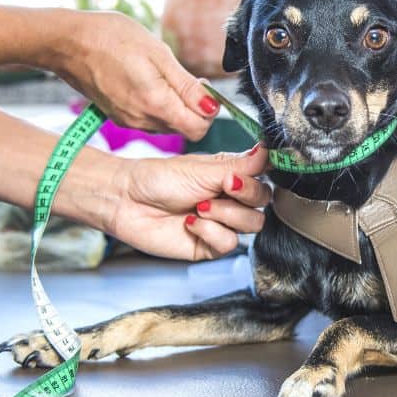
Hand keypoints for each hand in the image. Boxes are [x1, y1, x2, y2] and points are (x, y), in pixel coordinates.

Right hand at [43, 10, 220, 138]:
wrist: (67, 42)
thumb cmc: (111, 38)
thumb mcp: (158, 54)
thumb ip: (187, 86)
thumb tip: (212, 107)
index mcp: (155, 105)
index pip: (198, 129)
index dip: (208, 110)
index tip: (202, 86)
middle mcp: (141, 120)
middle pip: (184, 128)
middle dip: (193, 107)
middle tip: (184, 77)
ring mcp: (128, 121)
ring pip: (168, 124)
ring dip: (175, 105)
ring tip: (162, 75)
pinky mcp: (119, 116)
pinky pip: (150, 119)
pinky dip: (157, 105)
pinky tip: (147, 81)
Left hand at [105, 145, 270, 260]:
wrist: (127, 201)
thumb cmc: (157, 179)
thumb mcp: (203, 168)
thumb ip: (240, 165)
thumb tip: (268, 151)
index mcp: (230, 175)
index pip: (264, 179)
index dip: (257, 179)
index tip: (239, 176)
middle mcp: (229, 199)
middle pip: (263, 204)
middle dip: (243, 196)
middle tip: (221, 188)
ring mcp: (220, 223)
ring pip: (251, 225)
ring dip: (226, 214)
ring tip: (199, 206)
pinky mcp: (209, 245)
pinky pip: (228, 244)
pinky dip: (210, 232)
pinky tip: (190, 222)